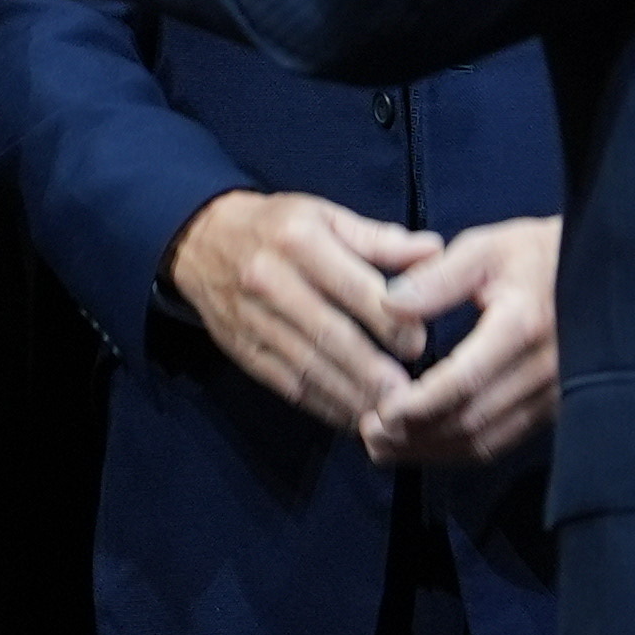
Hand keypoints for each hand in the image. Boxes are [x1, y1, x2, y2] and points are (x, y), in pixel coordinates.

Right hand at [166, 187, 435, 432]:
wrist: (201, 239)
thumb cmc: (279, 227)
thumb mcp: (326, 215)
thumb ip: (379, 238)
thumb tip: (434, 251)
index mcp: (300, 240)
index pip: (353, 288)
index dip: (390, 321)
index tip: (418, 345)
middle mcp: (271, 280)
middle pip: (330, 334)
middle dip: (372, 370)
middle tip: (409, 396)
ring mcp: (252, 319)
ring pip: (308, 366)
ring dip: (350, 396)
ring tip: (388, 416)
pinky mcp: (241, 349)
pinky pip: (286, 384)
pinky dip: (322, 406)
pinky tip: (352, 418)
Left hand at [367, 216, 564, 466]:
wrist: (602, 276)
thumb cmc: (536, 256)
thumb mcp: (486, 249)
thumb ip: (436, 278)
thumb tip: (388, 304)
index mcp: (523, 325)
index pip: (465, 380)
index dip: (418, 403)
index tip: (379, 410)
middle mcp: (544, 370)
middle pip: (470, 420)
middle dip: (414, 433)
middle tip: (367, 431)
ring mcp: (552, 397)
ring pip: (483, 442)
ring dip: (429, 450)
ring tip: (381, 445)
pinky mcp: (553, 412)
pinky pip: (499, 443)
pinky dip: (455, 451)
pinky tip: (420, 445)